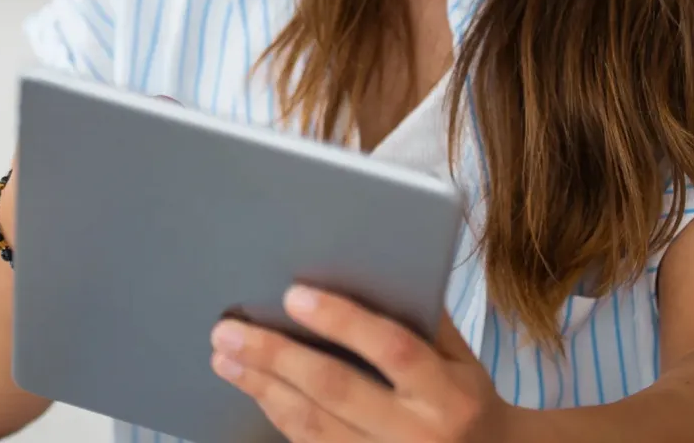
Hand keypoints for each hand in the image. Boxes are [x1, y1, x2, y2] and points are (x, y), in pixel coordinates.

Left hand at [210, 286, 517, 441]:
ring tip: (226, 356)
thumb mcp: (462, 357)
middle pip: (336, 390)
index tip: (295, 294)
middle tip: (230, 329)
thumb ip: (423, 318)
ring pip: (313, 426)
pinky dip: (278, 415)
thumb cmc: (468, 398)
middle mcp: (416, 434)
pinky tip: (256, 388)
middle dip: (277, 356)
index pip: (391, 348)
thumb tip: (368, 267)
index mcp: (446, 392)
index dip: (342, 321)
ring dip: (262, 387)